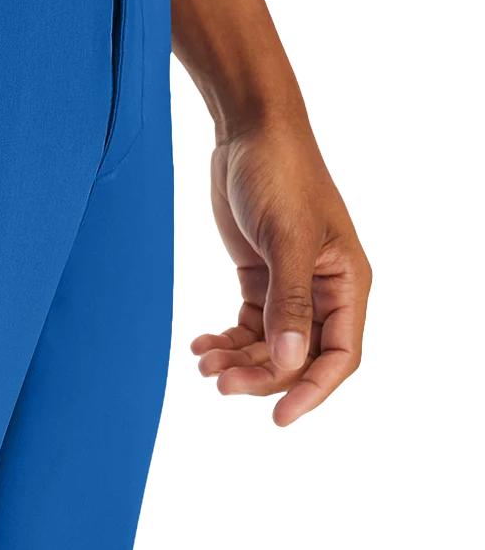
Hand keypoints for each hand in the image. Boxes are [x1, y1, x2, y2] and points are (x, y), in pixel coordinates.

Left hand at [190, 114, 372, 426]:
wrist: (250, 133)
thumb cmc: (280, 174)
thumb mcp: (285, 239)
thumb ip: (288, 302)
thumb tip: (291, 358)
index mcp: (346, 283)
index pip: (338, 355)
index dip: (311, 390)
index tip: (278, 416)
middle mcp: (323, 291)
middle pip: (298, 357)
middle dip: (260, 374)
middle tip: (219, 382)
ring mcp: (290, 287)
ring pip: (270, 345)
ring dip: (239, 360)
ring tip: (205, 364)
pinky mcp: (261, 279)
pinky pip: (249, 326)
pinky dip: (227, 340)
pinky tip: (202, 346)